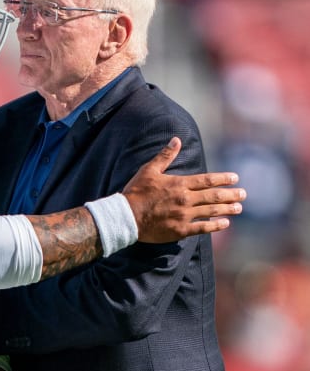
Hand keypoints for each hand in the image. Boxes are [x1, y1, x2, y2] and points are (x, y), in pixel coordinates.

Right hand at [123, 137, 245, 242]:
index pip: (207, 180)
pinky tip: (225, 223)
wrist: (127, 216)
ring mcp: (184, 215)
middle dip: (231, 194)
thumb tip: (176, 140)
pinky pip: (202, 228)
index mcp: (179, 184)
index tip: (235, 178)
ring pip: (211, 211)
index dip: (223, 179)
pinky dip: (215, 226)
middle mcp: (185, 199)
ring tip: (238, 208)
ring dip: (227, 209)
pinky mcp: (181, 230)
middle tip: (243, 194)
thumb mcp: (149, 170)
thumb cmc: (137, 191)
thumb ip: (165, 156)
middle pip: (214, 196)